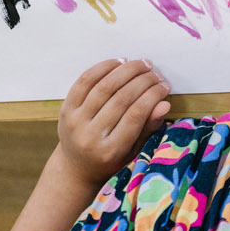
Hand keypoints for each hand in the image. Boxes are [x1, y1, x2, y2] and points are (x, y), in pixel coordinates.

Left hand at [54, 58, 171, 187]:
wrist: (76, 167)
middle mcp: (89, 137)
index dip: (153, 95)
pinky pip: (84, 82)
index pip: (136, 115)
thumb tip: (164, 103)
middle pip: (121, 98)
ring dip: (126, 70)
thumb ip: (149, 127)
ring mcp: (74, 122)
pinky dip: (103, 68)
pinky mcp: (65, 110)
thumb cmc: (111, 159)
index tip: (164, 85)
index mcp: (110, 151)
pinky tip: (119, 63)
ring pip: (104, 87)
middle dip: (143, 80)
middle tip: (156, 73)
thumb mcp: (134, 150)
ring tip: (141, 64)